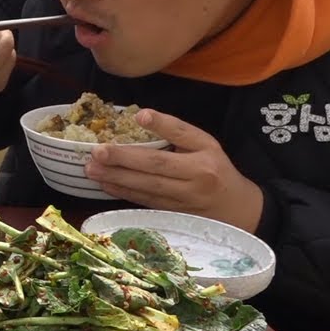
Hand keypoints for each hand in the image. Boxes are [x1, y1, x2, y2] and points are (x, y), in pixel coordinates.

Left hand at [85, 108, 263, 232]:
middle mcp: (198, 176)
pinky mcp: (176, 214)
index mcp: (206, 153)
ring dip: (117, 178)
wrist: (238, 209)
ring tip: (92, 169)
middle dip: (124, 159)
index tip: (139, 116)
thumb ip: (177, 132)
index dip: (162, 125)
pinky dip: (124, 193)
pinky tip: (106, 185)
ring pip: (148, 187)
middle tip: (97, 151)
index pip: (183, 135)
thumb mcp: (205, 145)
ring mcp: (186, 199)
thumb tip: (140, 116)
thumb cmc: (215, 170)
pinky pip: (146, 201)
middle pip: (158, 166)